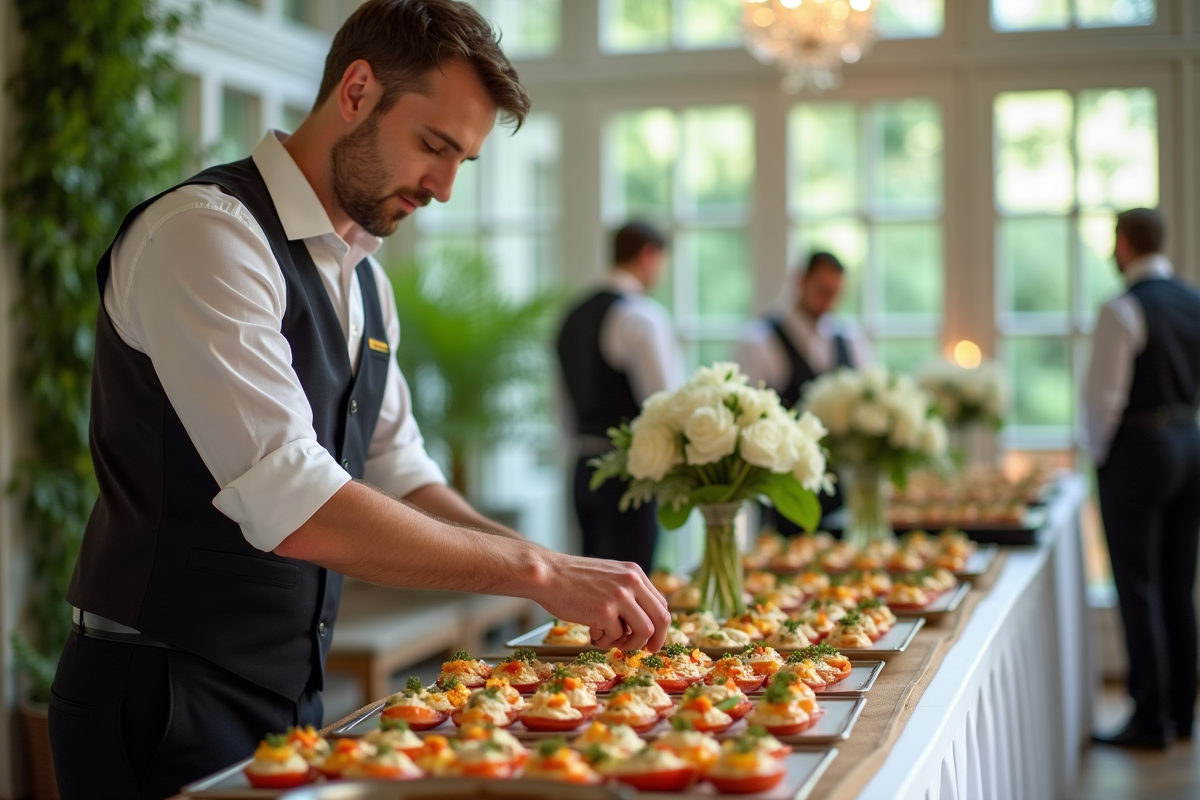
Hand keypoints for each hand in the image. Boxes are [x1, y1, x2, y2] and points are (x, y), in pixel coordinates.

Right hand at [532, 553, 670, 652]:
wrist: (548, 574)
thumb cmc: (573, 579)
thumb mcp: (609, 577)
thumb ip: (628, 593)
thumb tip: (643, 624)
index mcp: (635, 573)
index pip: (661, 604)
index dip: (659, 626)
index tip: (652, 639)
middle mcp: (632, 582)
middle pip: (661, 619)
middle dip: (655, 641)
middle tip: (645, 651)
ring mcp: (619, 596)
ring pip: (644, 631)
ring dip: (629, 643)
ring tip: (609, 640)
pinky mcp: (604, 611)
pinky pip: (615, 636)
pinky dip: (605, 641)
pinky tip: (592, 633)